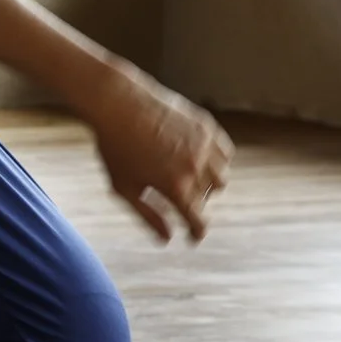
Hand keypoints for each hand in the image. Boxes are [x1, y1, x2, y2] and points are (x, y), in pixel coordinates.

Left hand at [88, 69, 232, 242]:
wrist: (117, 102)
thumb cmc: (115, 147)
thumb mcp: (123, 187)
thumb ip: (147, 215)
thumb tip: (167, 239)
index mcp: (175, 187)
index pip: (197, 220)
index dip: (196, 233)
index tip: (193, 238)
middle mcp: (195, 167)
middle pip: (206, 200)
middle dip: (194, 205)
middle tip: (178, 201)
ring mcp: (205, 145)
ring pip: (221, 178)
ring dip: (209, 186)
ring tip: (189, 181)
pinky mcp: (207, 126)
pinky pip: (225, 153)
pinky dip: (216, 161)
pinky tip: (199, 160)